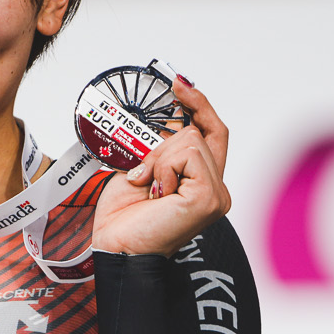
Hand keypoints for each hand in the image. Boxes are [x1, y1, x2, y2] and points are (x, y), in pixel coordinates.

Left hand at [91, 77, 231, 256]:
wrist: (116, 247)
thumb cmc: (125, 219)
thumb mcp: (142, 169)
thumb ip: (161, 148)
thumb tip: (166, 120)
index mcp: (202, 182)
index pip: (213, 133)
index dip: (199, 105)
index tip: (179, 86)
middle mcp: (216, 189)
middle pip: (197, 133)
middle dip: (162, 145)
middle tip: (142, 172)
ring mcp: (216, 194)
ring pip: (191, 140)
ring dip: (159, 159)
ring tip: (149, 187)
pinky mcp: (209, 197)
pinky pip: (187, 155)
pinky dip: (163, 168)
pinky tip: (157, 193)